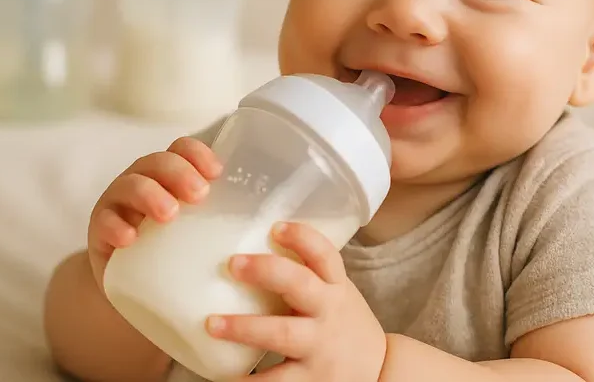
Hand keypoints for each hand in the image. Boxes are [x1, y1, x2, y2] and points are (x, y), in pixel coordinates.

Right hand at [87, 136, 221, 289]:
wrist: (140, 294)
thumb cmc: (183, 256)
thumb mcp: (209, 234)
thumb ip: (236, 223)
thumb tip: (296, 226)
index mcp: (171, 177)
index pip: (181, 149)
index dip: (197, 153)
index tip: (217, 172)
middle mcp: (143, 182)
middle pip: (156, 162)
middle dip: (177, 172)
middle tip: (199, 194)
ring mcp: (118, 206)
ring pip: (128, 185)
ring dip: (150, 194)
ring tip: (169, 214)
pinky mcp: (100, 234)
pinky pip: (102, 222)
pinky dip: (114, 226)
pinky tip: (129, 238)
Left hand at [205, 221, 386, 381]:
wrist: (380, 373)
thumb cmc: (343, 324)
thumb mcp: (335, 293)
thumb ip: (307, 274)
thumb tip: (254, 247)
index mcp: (334, 287)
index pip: (324, 254)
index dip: (302, 237)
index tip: (275, 227)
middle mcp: (328, 312)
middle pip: (300, 286)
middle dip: (267, 271)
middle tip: (233, 263)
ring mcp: (319, 347)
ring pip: (283, 334)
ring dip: (245, 328)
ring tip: (212, 324)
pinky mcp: (310, 380)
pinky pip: (276, 381)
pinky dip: (249, 381)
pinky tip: (224, 377)